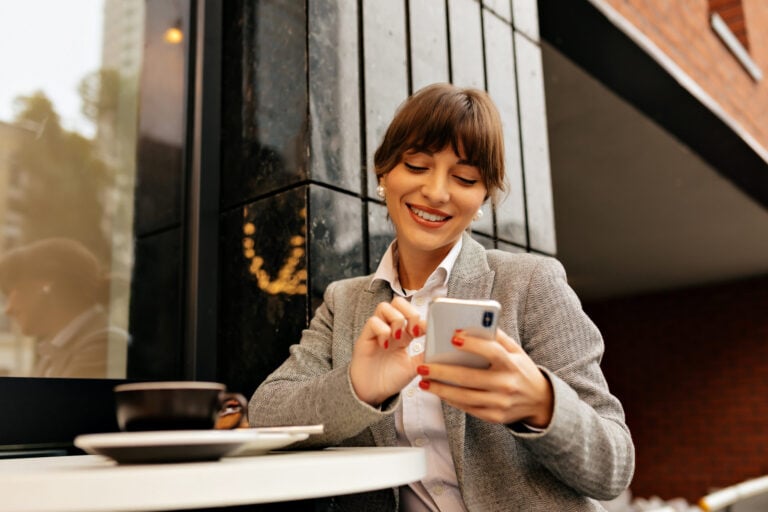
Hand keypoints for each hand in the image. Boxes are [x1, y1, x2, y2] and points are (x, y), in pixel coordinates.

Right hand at [349, 297, 426, 406]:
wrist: (372, 394)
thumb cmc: (391, 380)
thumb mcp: (414, 367)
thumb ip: (426, 355)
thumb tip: (442, 347)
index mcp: (404, 334)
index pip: (413, 314)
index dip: (422, 319)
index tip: (428, 332)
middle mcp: (390, 329)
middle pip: (398, 302)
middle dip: (409, 312)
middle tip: (414, 331)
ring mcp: (377, 332)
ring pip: (384, 307)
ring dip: (396, 319)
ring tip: (398, 337)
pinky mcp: (365, 337)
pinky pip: (372, 321)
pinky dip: (382, 330)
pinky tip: (385, 345)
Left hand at [416, 329, 553, 427]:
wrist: (540, 401)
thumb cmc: (521, 370)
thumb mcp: (516, 351)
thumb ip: (498, 338)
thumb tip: (474, 322)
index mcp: (512, 364)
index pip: (492, 352)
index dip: (473, 344)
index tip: (453, 337)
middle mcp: (507, 385)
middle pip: (470, 378)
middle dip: (443, 372)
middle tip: (423, 365)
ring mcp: (500, 403)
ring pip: (465, 397)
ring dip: (441, 389)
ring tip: (423, 381)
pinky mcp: (495, 417)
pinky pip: (468, 408)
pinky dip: (451, 400)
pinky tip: (438, 391)